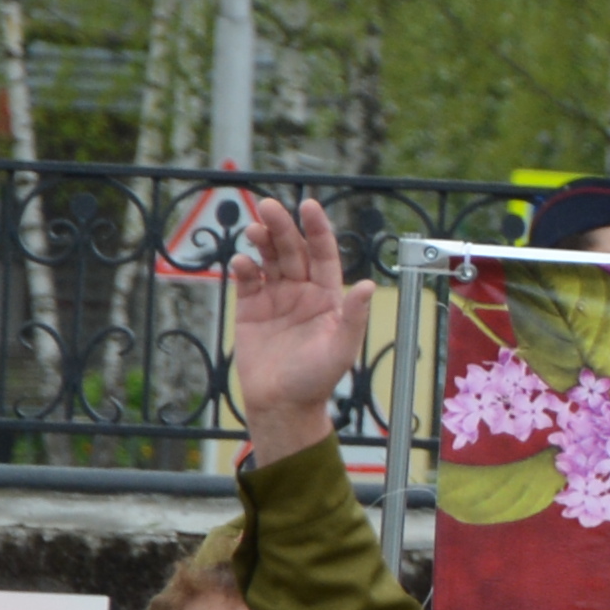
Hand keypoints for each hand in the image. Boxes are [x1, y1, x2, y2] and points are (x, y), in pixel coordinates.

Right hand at [227, 196, 360, 470]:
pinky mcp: (250, 309)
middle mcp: (302, 291)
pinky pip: (247, 280)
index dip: (317, 228)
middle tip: (268, 207)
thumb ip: (353, 316)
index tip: (308, 205)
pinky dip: (244, 268)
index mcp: (328, 295)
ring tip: (254, 229)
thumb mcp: (341, 348)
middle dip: (282, 227)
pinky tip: (242, 262)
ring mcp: (275, 298)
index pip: (323, 253)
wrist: (282, 404)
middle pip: (292, 250)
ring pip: (269, 259)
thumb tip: (367, 284)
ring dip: (262, 241)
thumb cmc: (316, 379)